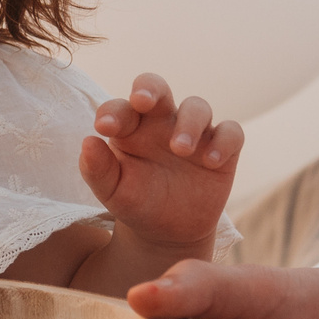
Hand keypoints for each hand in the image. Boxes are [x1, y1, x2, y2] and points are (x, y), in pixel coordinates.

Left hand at [80, 74, 243, 260]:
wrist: (167, 231)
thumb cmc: (136, 202)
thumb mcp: (112, 192)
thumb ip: (97, 169)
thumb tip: (87, 142)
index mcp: (130, 127)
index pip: (120, 107)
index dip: (112, 112)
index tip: (104, 128)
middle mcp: (161, 122)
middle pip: (157, 87)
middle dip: (150, 87)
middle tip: (142, 99)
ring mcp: (193, 132)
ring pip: (197, 107)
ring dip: (189, 123)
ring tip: (179, 149)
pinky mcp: (222, 149)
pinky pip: (231, 132)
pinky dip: (224, 142)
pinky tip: (211, 162)